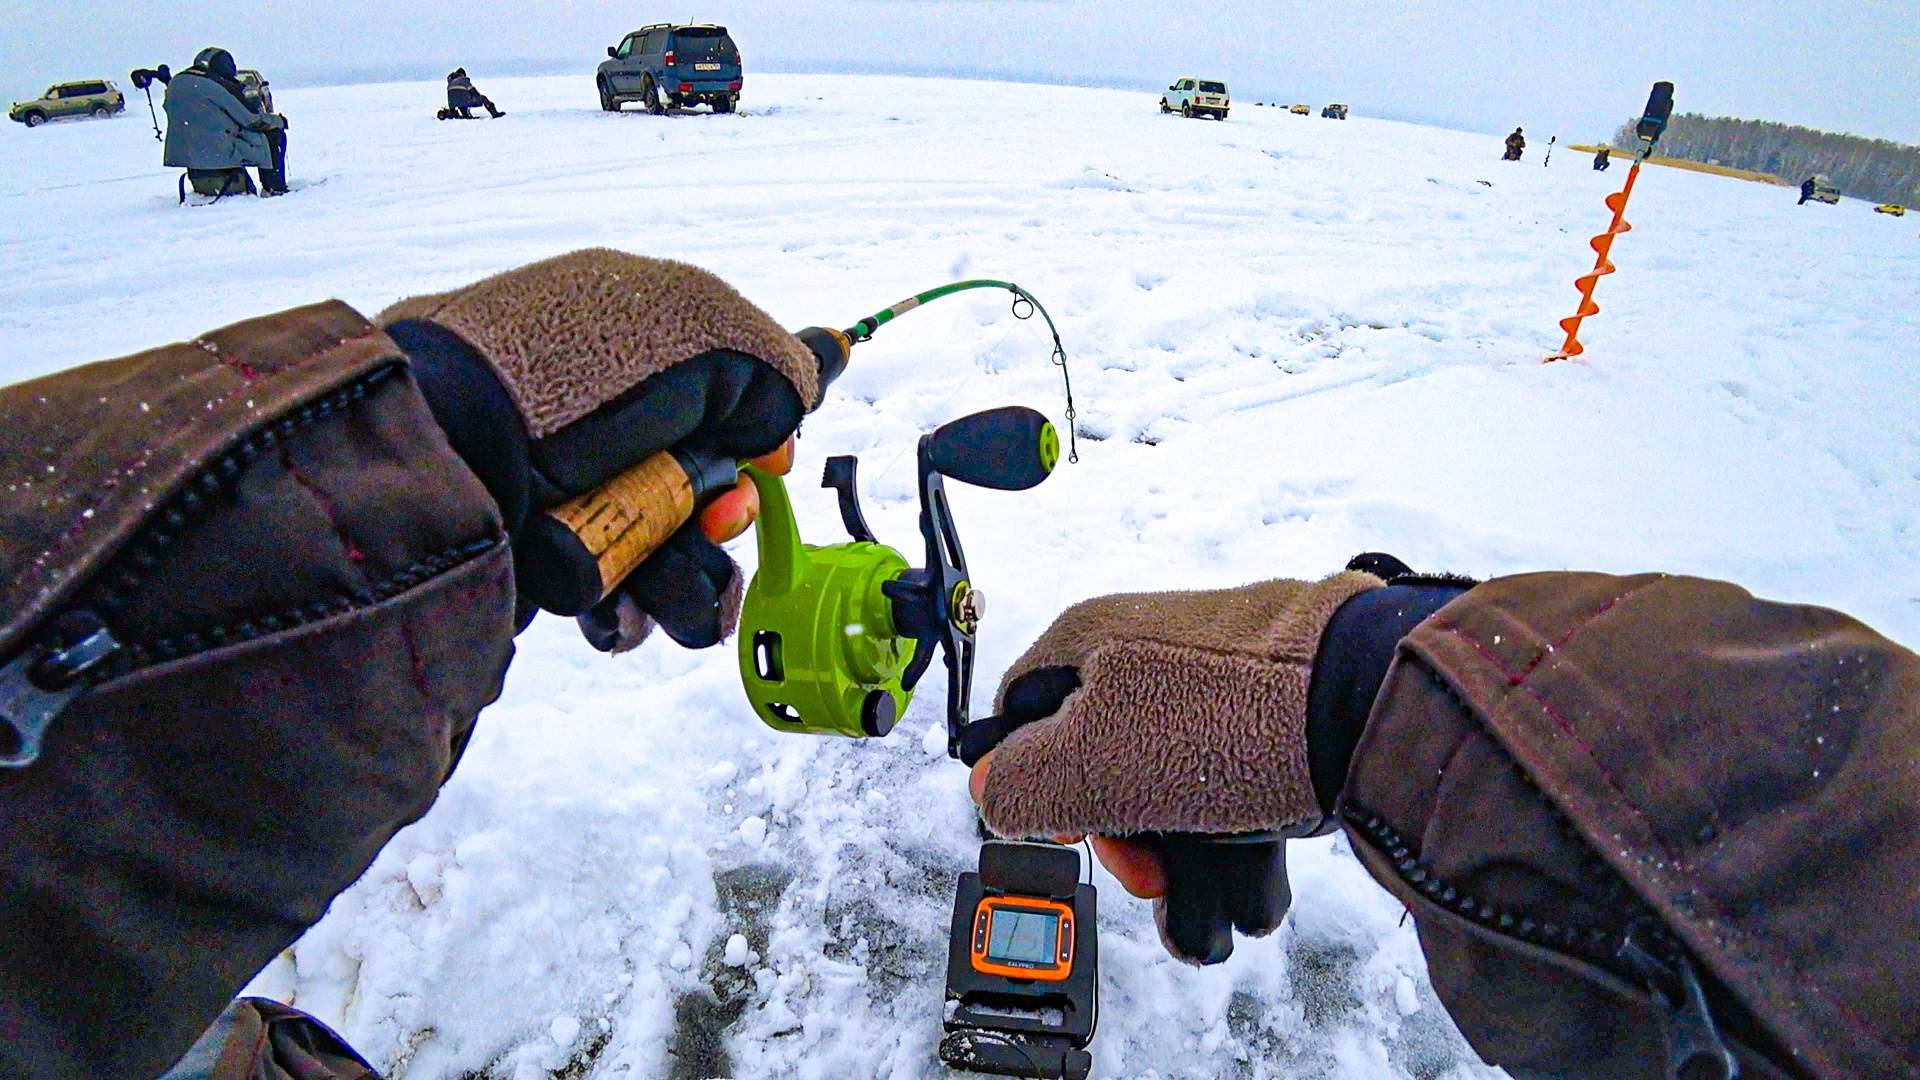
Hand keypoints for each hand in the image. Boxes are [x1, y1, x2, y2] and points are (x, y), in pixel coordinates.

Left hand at [380, 249, 822, 649]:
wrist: (447, 450)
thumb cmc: (569, 375)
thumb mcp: (705, 330)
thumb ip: (773, 367)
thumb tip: (783, 419)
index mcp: (631, 343)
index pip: (724, 396)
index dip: (761, 439)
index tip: (772, 462)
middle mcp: (603, 419)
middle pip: (706, 491)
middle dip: (723, 520)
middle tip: (708, 524)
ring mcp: (570, 491)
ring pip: (670, 557)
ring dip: (688, 580)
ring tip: (663, 581)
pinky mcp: (539, 558)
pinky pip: (615, 601)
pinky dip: (630, 614)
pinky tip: (620, 606)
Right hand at [965, 572, 1383, 959]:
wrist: (1367, 698)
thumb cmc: (1215, 725)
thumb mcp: (1085, 767)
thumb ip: (1017, 783)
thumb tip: (989, 792)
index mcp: (1086, 637)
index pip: (1019, 713)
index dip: (1029, 782)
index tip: (1069, 830)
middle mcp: (1147, 640)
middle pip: (1097, 750)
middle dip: (1116, 829)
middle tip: (1149, 875)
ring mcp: (1216, 667)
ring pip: (1168, 769)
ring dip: (1176, 844)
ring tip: (1203, 891)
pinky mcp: (1277, 695)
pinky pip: (1231, 766)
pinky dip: (1230, 821)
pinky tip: (1246, 865)